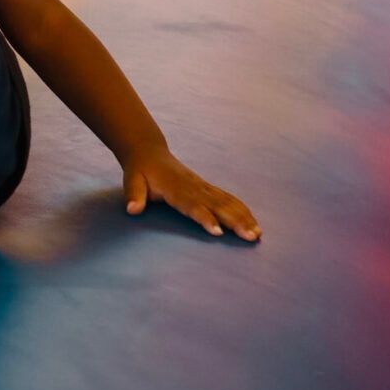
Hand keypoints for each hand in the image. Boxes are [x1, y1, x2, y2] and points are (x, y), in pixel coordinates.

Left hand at [122, 146, 260, 240]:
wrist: (149, 152)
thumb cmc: (140, 171)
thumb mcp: (132, 180)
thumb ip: (134, 195)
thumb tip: (132, 209)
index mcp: (175, 188)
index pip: (192, 205)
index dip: (204, 217)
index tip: (217, 231)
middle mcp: (193, 187)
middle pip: (217, 205)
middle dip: (235, 221)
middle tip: (250, 237)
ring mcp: (202, 187)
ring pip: (227, 202)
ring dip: (243, 217)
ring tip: (257, 233)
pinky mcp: (207, 188)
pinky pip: (228, 198)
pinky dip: (242, 210)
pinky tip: (254, 222)